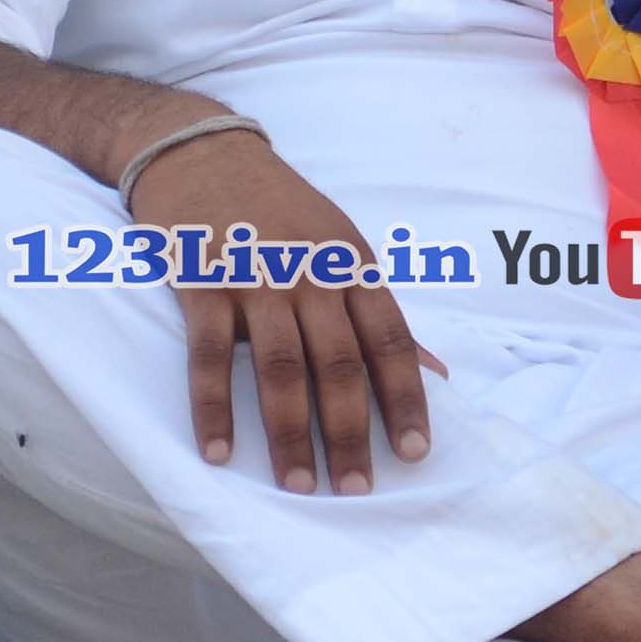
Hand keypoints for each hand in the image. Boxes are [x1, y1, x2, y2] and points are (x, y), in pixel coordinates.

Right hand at [134, 125, 441, 495]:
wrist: (203, 151)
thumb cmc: (281, 210)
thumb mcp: (343, 247)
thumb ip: (380, 314)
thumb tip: (438, 373)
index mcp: (353, 264)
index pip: (390, 340)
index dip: (406, 399)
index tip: (414, 453)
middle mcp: (311, 271)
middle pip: (339, 363)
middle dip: (350, 432)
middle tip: (356, 490)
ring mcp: (255, 276)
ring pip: (280, 366)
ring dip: (290, 432)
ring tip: (299, 485)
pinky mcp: (202, 282)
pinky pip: (209, 355)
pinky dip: (214, 407)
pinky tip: (219, 451)